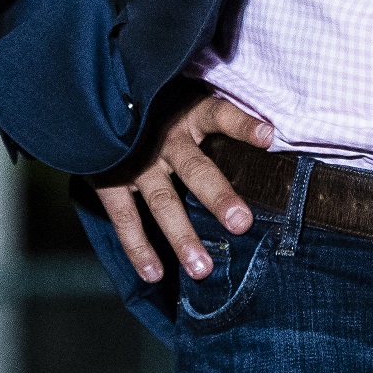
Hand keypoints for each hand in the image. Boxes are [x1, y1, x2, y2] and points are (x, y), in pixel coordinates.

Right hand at [89, 82, 274, 284]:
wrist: (100, 98)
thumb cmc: (160, 106)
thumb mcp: (187, 99)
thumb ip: (219, 117)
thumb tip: (271, 135)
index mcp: (188, 113)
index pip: (218, 114)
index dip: (242, 124)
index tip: (268, 136)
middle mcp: (164, 137)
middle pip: (195, 169)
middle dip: (217, 196)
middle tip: (241, 224)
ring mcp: (136, 160)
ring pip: (162, 202)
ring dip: (181, 236)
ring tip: (202, 269)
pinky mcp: (109, 178)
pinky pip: (124, 217)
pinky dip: (138, 247)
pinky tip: (154, 273)